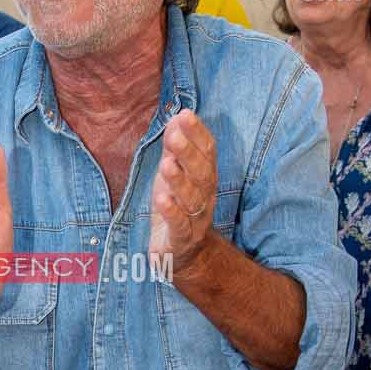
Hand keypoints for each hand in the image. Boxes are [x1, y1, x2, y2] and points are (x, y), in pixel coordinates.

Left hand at [149, 110, 217, 276]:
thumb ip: (174, 147)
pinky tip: (162, 199)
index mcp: (204, 178)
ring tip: (166, 165)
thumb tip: (176, 116)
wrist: (182, 255)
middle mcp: (205, 197)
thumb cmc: (176, 207)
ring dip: (180, 181)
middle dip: (189, 153)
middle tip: (174, 136)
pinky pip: (179, 225)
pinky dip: (172, 212)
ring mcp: (195, 220)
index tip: (185, 114)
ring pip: (192, 199)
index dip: (198, 133)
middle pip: (202, 174)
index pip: (207, 152)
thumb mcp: (173, 174)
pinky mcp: (181, 240)